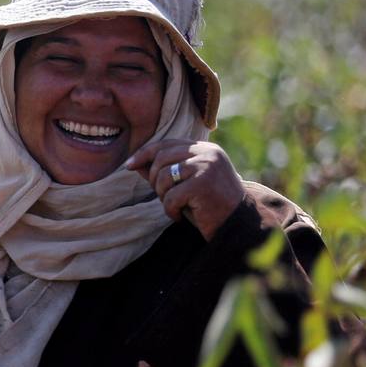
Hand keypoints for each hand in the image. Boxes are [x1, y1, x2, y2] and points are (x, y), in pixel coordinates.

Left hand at [125, 139, 244, 240]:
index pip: (166, 144)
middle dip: (154, 180)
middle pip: (161, 158)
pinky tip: (180, 216)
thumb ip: (163, 171)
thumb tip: (133, 164)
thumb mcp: (184, 183)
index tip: (129, 166)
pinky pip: (170, 196)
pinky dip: (170, 210)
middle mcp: (207, 152)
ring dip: (162, 196)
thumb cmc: (208, 204)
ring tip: (176, 206)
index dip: (144, 154)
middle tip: (165, 197)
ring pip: (163, 177)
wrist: (236, 222)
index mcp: (204, 148)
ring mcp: (206, 166)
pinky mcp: (203, 183)